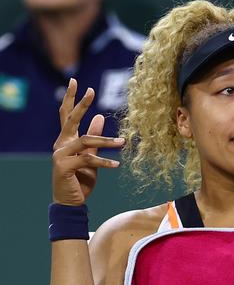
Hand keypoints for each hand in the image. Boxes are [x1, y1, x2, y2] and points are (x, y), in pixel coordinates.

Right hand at [52, 78, 123, 205]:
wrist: (70, 202)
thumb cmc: (80, 179)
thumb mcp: (91, 157)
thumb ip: (94, 137)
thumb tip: (99, 117)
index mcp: (66, 140)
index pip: (66, 115)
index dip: (71, 99)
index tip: (76, 82)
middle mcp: (61, 145)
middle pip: (70, 120)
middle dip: (81, 104)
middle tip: (91, 90)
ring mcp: (60, 155)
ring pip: (86, 141)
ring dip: (106, 141)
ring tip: (122, 141)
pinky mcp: (64, 166)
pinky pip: (87, 159)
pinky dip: (104, 161)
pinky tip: (116, 163)